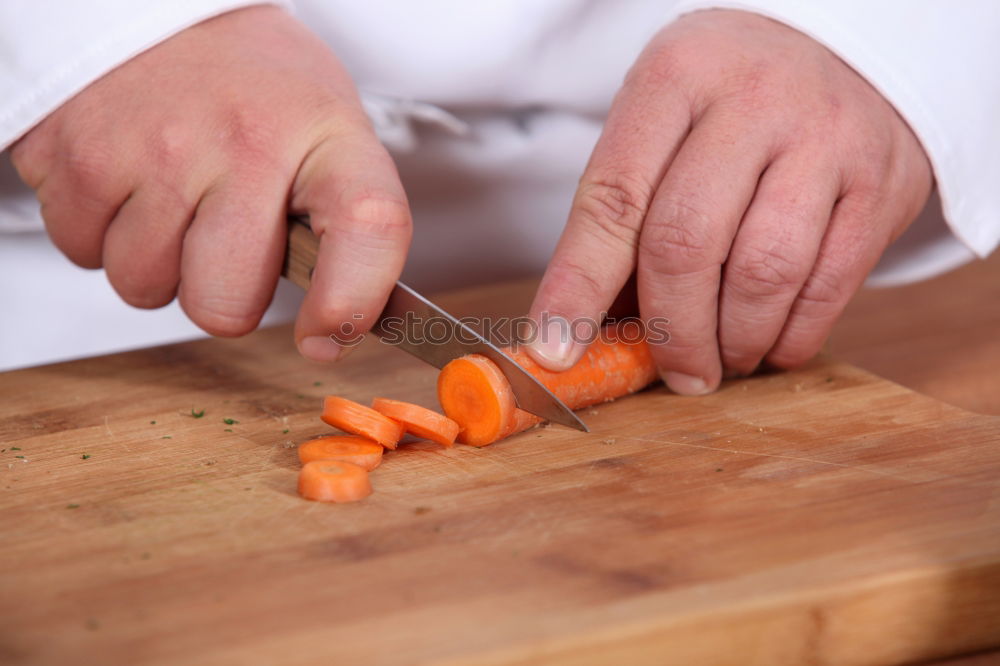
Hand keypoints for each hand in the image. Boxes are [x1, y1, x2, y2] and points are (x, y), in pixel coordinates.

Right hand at [10, 5, 410, 361]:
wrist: (160, 14)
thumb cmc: (254, 90)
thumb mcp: (326, 135)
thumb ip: (342, 230)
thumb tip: (333, 334)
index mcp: (325, 136)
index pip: (369, 226)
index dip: (351, 301)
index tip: (326, 336)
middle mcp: (244, 142)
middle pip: (224, 302)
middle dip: (222, 297)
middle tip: (226, 241)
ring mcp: (157, 149)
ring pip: (144, 287)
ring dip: (156, 264)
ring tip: (175, 197)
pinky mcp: (80, 155)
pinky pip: (84, 253)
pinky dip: (102, 234)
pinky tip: (130, 182)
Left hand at [526, 10, 931, 392]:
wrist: (847, 57)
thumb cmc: (729, 108)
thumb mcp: (665, 126)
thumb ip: (629, 218)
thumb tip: (587, 330)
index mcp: (676, 77)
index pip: (614, 198)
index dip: (579, 286)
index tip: (555, 350)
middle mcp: (753, 101)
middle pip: (687, 243)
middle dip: (670, 331)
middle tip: (673, 372)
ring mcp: (826, 139)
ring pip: (764, 272)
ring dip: (733, 342)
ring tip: (722, 359)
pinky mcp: (882, 184)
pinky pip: (829, 287)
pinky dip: (790, 337)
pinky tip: (769, 344)